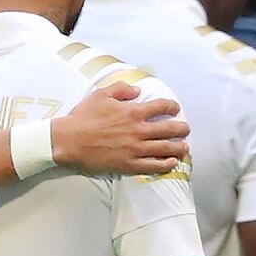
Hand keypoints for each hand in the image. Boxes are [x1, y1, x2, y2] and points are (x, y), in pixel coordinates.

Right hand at [51, 82, 189, 175]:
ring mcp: (136, 149)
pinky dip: (167, 164)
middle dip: (182, 128)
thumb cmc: (83, 117)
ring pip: (167, 149)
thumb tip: (137, 90)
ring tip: (184, 147)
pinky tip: (171, 163)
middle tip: (185, 129)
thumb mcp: (100, 95)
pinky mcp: (130, 164)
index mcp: (133, 112)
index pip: (162, 107)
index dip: (172, 106)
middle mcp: (139, 130)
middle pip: (170, 129)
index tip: (175, 108)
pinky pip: (154, 165)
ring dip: (179, 147)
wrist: (69, 140)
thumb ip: (121, 89)